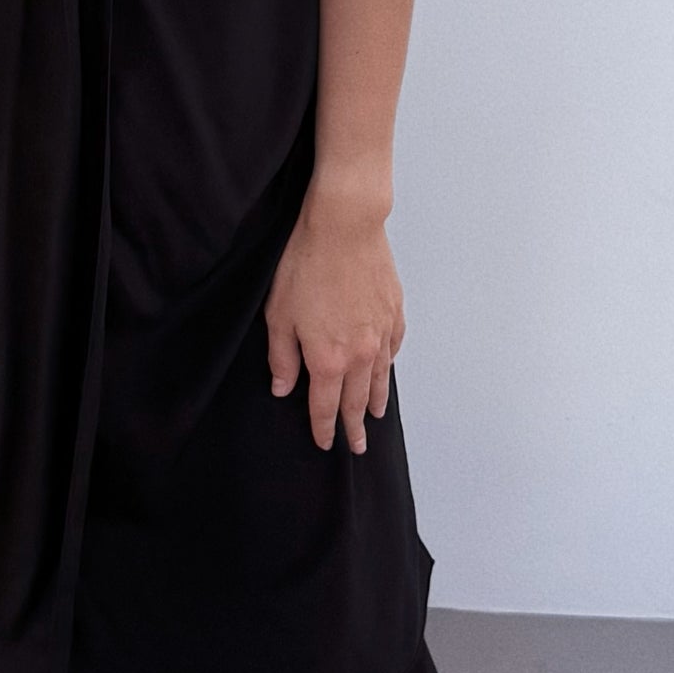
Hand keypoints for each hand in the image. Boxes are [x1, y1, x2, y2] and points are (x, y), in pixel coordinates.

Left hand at [264, 207, 404, 453]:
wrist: (345, 227)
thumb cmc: (306, 265)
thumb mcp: (279, 314)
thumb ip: (282, 357)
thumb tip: (283, 388)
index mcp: (328, 360)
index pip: (326, 407)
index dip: (325, 428)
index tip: (325, 443)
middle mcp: (360, 355)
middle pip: (356, 400)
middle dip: (354, 426)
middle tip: (359, 446)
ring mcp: (381, 334)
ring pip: (380, 378)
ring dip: (375, 400)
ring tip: (374, 416)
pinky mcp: (394, 312)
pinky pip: (393, 348)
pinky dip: (389, 364)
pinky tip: (387, 368)